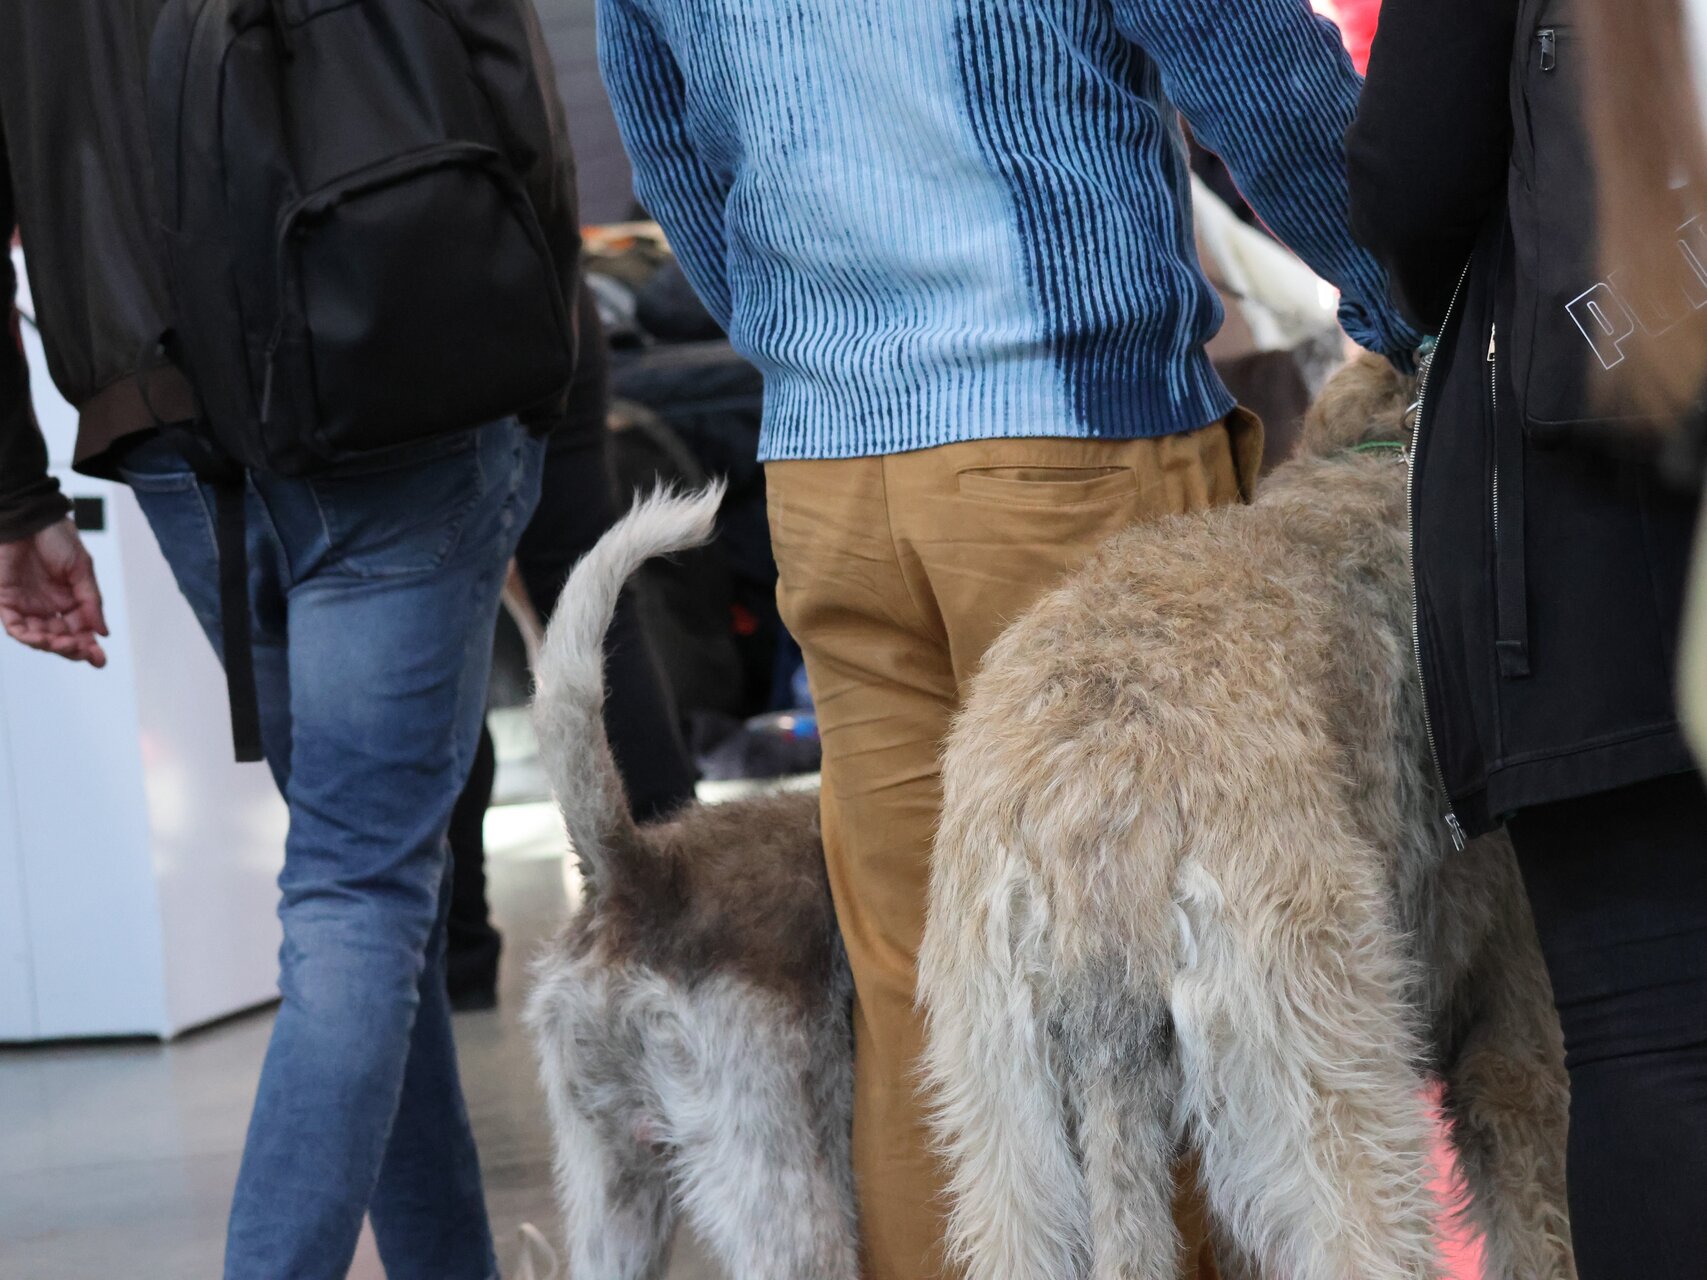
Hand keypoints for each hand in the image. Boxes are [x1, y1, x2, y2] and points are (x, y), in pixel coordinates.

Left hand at [0, 519, 108, 666]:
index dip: (89, 647)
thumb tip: (103, 631)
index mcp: (68, 599)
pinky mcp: (5, 599)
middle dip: (72, 649)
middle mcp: (47, 606)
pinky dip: (26, 635)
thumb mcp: (82, 569)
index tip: (100, 659)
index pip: (79, 631)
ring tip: (64, 644)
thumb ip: (91, 601)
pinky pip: (13, 625)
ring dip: (51, 645)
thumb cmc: (55, 535)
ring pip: (36, 637)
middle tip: (83, 651)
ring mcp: (26, 604)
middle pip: (59, 639)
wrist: (30, 517)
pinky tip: (41, 638)